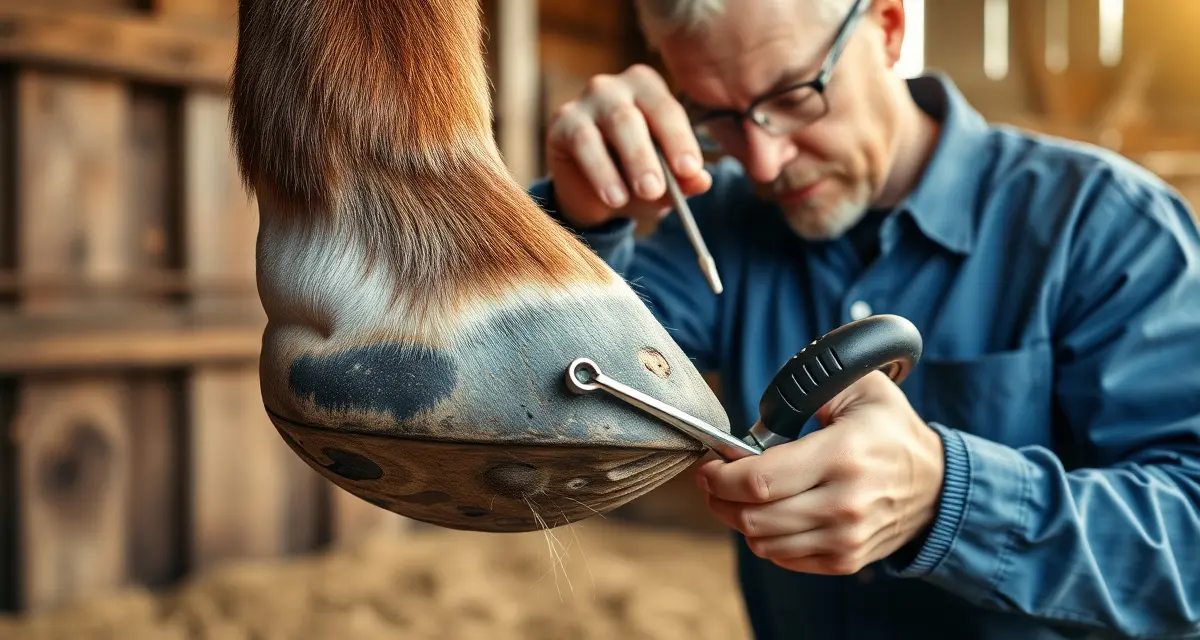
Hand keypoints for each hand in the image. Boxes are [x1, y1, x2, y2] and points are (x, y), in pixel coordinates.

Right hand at [544, 63, 712, 227]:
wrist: (591, 192)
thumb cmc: (633, 176)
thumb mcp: (663, 184)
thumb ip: (682, 180)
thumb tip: (702, 181)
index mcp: (648, 89)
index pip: (667, 110)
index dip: (680, 141)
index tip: (690, 170)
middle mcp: (616, 86)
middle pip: (635, 115)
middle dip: (647, 155)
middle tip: (656, 189)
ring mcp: (587, 100)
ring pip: (610, 125)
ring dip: (624, 162)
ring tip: (631, 198)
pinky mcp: (562, 121)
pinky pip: (582, 142)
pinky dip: (599, 171)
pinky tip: (613, 197)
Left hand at [696, 371, 945, 574]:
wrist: (937, 486)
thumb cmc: (891, 432)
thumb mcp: (862, 389)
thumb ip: (812, 386)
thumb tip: (765, 412)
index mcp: (842, 456)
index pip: (760, 480)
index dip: (721, 476)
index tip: (709, 466)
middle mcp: (843, 504)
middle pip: (753, 517)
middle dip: (720, 499)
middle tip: (714, 482)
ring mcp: (845, 538)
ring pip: (763, 542)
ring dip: (739, 520)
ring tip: (737, 498)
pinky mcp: (846, 560)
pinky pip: (784, 558)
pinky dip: (766, 539)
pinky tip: (770, 515)